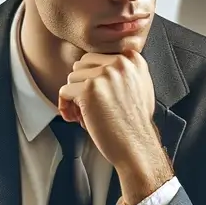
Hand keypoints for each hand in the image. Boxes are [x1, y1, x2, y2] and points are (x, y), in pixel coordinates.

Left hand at [58, 50, 158, 171]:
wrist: (137, 146)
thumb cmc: (136, 124)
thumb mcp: (141, 87)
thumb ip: (125, 71)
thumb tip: (102, 66)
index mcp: (132, 60)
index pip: (97, 57)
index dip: (92, 77)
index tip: (96, 94)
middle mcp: (120, 63)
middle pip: (82, 65)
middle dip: (81, 85)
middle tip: (88, 105)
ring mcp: (104, 75)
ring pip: (72, 78)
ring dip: (74, 98)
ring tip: (86, 115)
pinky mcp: (89, 89)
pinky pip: (64, 92)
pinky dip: (66, 107)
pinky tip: (77, 118)